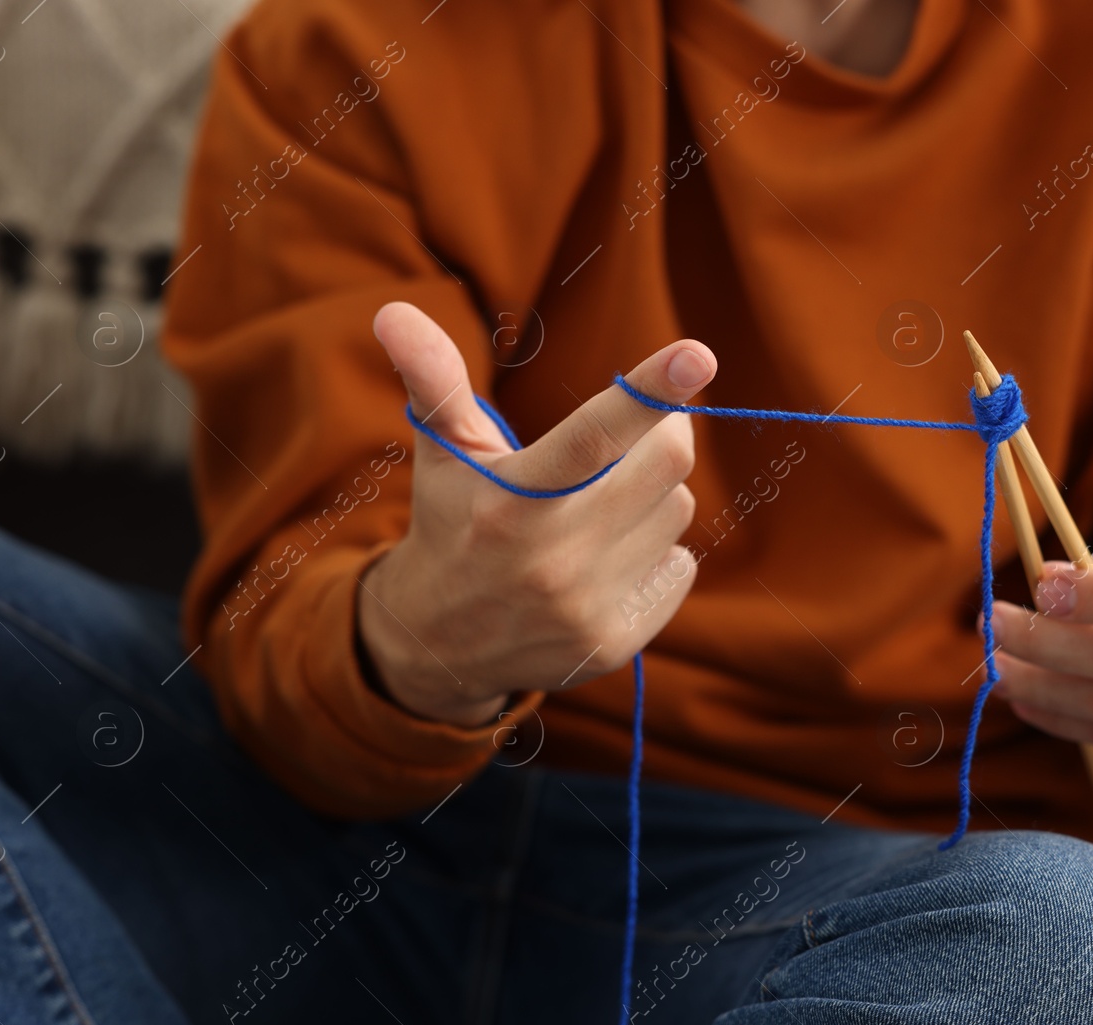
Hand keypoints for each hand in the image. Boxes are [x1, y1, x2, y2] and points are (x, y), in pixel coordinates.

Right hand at [357, 302, 714, 724]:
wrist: (439, 644)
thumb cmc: (452, 520)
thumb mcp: (441, 451)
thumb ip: (432, 378)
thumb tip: (393, 312)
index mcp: (512, 501)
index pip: (592, 436)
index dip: (648, 393)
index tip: (699, 354)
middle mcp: (551, 559)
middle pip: (666, 464)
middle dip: (662, 433)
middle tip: (633, 434)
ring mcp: (586, 607)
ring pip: (676, 513)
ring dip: (651, 498)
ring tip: (597, 509)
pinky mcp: (614, 642)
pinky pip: (680, 567)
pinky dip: (656, 553)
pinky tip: (605, 561)